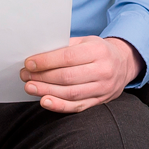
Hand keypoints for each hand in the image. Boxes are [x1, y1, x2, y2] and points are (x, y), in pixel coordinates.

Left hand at [23, 36, 140, 113]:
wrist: (123, 64)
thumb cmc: (98, 51)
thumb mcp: (85, 42)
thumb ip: (65, 47)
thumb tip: (37, 55)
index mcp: (98, 51)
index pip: (67, 57)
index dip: (46, 61)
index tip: (29, 63)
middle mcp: (103, 70)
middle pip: (67, 77)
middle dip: (42, 77)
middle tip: (25, 76)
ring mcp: (103, 88)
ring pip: (70, 93)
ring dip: (46, 91)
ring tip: (30, 87)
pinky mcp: (100, 101)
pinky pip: (77, 106)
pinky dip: (59, 106)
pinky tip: (45, 102)